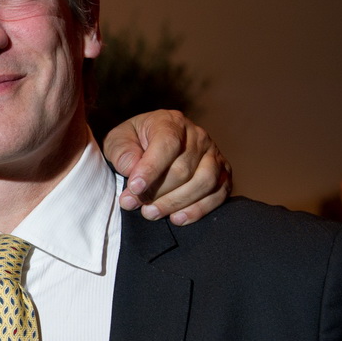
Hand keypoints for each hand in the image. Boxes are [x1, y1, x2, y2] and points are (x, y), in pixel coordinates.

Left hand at [103, 110, 232, 224]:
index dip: (151, 169)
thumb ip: (122, 153)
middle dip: (157, 192)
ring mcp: (213, 155)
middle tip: (133, 204)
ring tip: (151, 213)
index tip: (134, 188)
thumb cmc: (133, 143)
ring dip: (175, 203)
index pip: (167, 144)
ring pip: (203, 183)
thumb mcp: (118, 141)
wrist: (151, 144)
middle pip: (183, 169)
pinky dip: (198, 210)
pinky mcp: (223, 174)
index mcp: (171, 122)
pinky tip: (177, 218)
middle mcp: (198, 136)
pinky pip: (217, 194)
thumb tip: (132, 170)